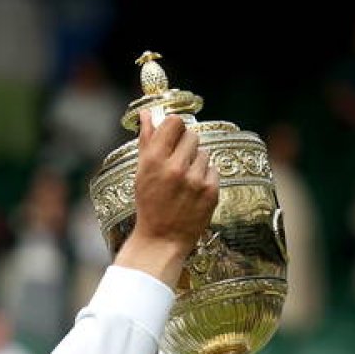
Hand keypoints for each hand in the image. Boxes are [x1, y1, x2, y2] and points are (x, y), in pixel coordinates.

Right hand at [114, 113, 218, 287]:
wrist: (162, 240)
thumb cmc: (149, 205)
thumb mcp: (141, 172)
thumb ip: (147, 140)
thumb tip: (148, 113)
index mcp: (154, 160)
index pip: (174, 122)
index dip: (174, 127)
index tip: (173, 136)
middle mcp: (176, 167)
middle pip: (192, 135)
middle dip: (185, 146)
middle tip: (178, 163)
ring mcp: (195, 180)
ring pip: (204, 153)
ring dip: (196, 163)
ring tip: (185, 181)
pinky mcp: (211, 191)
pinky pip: (213, 170)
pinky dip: (205, 178)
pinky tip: (194, 191)